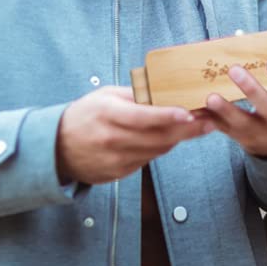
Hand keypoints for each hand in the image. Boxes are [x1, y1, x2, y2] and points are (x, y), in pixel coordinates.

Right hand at [55, 86, 214, 184]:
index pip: (143, 117)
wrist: (56, 147)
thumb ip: (134, 95)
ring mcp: (114, 160)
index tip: (190, 113)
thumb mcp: (106, 95)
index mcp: (108, 114)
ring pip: (156, 151)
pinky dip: (160, 148)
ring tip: (199, 126)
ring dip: (178, 139)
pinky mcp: (117, 174)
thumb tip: (164, 91)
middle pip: (156, 137)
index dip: (168, 116)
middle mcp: (112, 139)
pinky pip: (146, 161)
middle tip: (210, 120)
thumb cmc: (85, 114)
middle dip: (187, 130)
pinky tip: (172, 138)